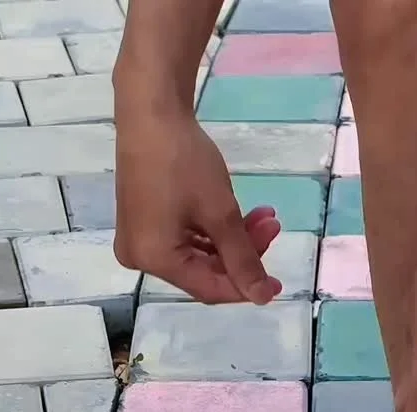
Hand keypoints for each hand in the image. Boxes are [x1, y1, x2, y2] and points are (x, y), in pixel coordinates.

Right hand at [114, 99, 281, 303]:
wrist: (151, 109)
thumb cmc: (184, 161)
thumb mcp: (220, 213)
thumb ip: (243, 259)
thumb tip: (263, 297)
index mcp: (153, 259)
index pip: (209, 289)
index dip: (245, 287)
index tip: (277, 282)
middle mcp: (140, 257)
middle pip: (204, 271)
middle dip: (242, 253)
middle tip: (272, 227)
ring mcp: (139, 239)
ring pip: (198, 254)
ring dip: (232, 239)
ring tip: (264, 216)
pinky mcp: (144, 221)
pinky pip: (184, 238)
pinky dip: (212, 230)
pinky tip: (239, 215)